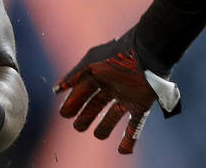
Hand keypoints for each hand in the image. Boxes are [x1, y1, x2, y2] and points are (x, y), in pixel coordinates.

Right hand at [54, 29, 180, 153]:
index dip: (72, 104)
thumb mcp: (91, 63)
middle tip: (79, 126)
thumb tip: (56, 90)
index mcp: (99, 76)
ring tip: (99, 134)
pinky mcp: (142, 105)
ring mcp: (127, 97)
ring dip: (104, 128)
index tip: (66, 114)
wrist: (149, 53)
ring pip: (112, 118)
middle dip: (85, 118)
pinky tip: (123, 151)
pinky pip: (135, 126)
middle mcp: (112, 87)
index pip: (81, 94)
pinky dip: (129, 139)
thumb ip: (73, 76)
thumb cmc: (119, 56)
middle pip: (94, 107)